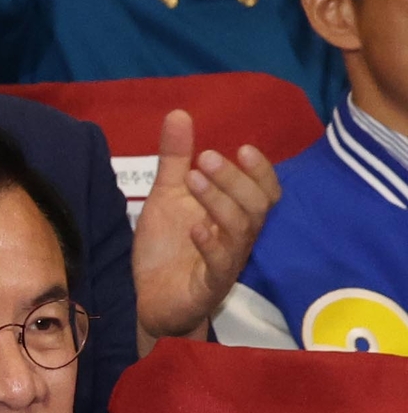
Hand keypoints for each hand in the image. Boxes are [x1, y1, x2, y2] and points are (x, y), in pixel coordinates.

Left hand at [131, 109, 278, 336]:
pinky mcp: (210, 287)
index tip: (242, 148)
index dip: (261, 171)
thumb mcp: (167, 196)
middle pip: (255, 206)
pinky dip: (210, 244)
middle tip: (204, 158)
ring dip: (220, 202)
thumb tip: (178, 113)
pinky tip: (195, 228)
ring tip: (193, 180)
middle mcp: (238, 238)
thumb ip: (175, 159)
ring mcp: (226, 263)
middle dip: (233, 180)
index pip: (264, 191)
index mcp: (234, 215)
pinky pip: (220, 265)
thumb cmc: (167, 248)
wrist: (148, 299)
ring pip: (241, 231)